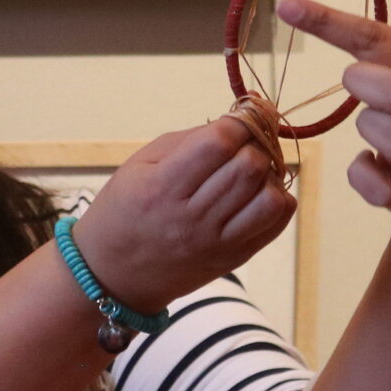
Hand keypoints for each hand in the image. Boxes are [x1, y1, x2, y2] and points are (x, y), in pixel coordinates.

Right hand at [67, 114, 296, 313]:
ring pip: (270, 196)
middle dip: (255, 143)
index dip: (239, 121)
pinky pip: (275, 223)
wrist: (114, 274)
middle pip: (250, 166)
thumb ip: (189, 140)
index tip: (243, 116)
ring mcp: (217, 242)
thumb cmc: (124, 211)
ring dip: (269, 174)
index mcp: (163, 187)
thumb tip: (238, 122)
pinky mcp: (234, 258)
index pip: (219, 143)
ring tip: (252, 170)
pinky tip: (258, 192)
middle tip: (246, 141)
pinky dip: (277, 200)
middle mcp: (193, 218)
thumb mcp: (140, 165)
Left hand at [276, 0, 390, 234]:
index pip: (377, 37)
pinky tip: (375, 166)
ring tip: (380, 133)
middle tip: (366, 89)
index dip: (329, 21)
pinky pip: (370, 180)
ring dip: (368, 130)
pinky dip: (363, 174)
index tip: (287, 6)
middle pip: (384, 85)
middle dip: (362, 84)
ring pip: (380, 132)